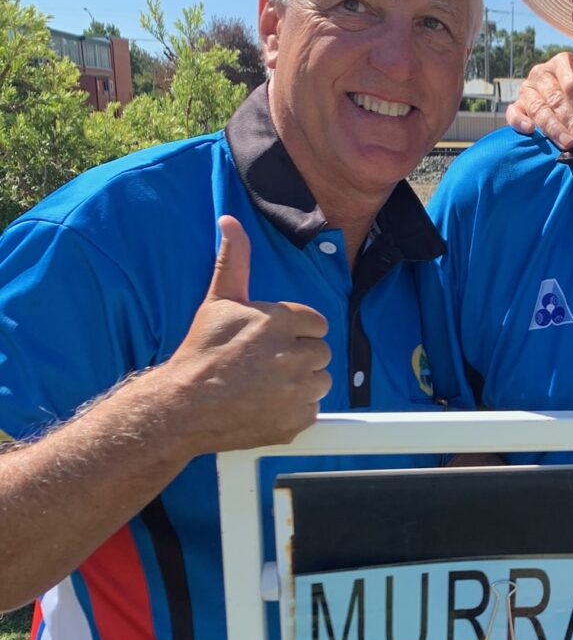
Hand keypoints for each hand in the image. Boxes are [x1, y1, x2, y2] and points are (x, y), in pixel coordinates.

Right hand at [166, 216, 332, 451]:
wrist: (183, 406)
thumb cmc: (201, 352)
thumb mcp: (218, 301)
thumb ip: (234, 260)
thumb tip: (230, 220)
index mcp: (278, 321)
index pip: (316, 324)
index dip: (295, 332)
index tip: (271, 342)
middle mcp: (292, 354)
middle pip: (321, 352)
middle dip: (299, 357)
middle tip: (267, 365)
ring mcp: (296, 390)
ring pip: (321, 381)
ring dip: (301, 383)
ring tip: (268, 385)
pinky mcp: (296, 420)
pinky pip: (312, 410)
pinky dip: (295, 410)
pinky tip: (268, 405)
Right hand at [506, 53, 572, 150]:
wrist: (570, 98)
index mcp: (563, 62)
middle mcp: (542, 73)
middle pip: (556, 99)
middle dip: (572, 123)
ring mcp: (527, 89)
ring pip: (538, 109)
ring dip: (554, 129)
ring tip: (568, 144)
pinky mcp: (516, 106)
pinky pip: (513, 113)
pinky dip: (519, 121)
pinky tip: (530, 130)